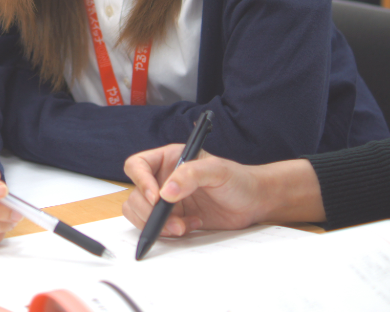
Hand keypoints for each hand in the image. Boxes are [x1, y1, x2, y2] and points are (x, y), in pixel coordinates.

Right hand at [122, 146, 324, 236]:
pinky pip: (156, 227)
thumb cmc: (238, 179)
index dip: (140, 182)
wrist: (253, 203)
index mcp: (168, 158)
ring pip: (140, 213)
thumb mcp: (217, 171)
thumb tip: (166, 191)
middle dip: (150, 212)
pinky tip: (191, 226)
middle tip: (173, 221)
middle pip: (135, 195)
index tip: (156, 198)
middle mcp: (163, 178)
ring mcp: (166, 200)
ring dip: (157, 225)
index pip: (137, 166)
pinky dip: (168, 231)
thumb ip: (191, 175)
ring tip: (182, 227)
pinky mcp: (173, 218)